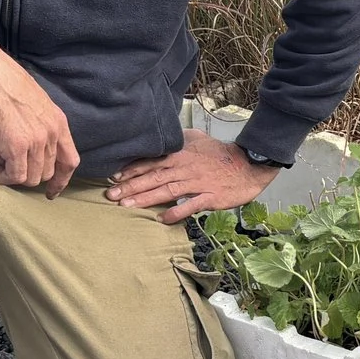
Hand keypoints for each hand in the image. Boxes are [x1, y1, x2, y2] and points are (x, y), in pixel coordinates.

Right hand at [0, 42, 79, 196]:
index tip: (51, 192)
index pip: (70, 161)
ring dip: (10, 174)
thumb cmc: (3, 86)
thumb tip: (31, 148)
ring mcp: (37, 141)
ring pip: (31, 178)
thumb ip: (39, 126)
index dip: (61, 180)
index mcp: (59, 123)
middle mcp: (53, 133)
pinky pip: (15, 176)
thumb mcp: (34, 105)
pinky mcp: (18, 146)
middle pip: (46, 172)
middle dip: (25, 172)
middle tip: (3, 157)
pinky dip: (2, 176)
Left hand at [108, 129, 279, 224]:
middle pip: (154, 177)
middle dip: (131, 185)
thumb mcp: (198, 140)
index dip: (132, 169)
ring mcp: (198, 183)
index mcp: (181, 155)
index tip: (114, 177)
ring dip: (146, 198)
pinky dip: (176, 212)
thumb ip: (177, 141)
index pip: (152, 162)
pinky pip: (191, 205)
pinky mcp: (210, 197)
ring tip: (127, 205)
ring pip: (167, 190)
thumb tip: (161, 141)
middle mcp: (186, 168)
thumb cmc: (221, 154)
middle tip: (110, 195)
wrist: (248, 165)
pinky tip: (162, 219)